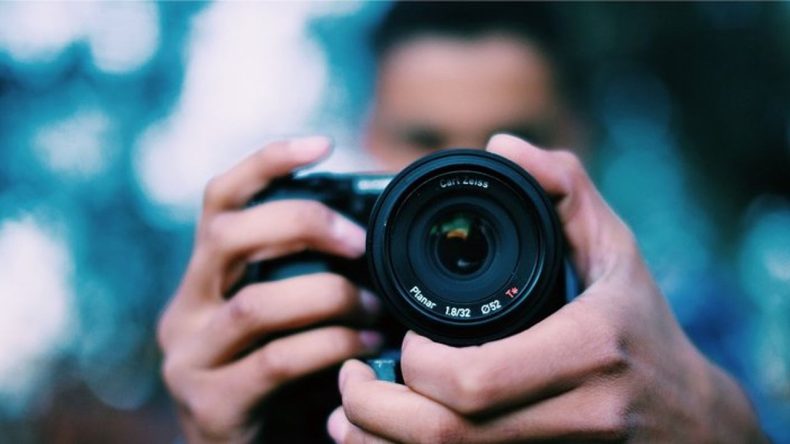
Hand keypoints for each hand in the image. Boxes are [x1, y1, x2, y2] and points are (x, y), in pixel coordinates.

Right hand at [157, 137, 381, 442]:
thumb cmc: (283, 379)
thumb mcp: (287, 319)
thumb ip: (306, 276)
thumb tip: (375, 231)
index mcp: (206, 278)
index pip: (220, 201)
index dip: (266, 163)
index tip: (320, 143)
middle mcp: (186, 309)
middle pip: (230, 236)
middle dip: (304, 224)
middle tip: (361, 243)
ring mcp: (191, 358)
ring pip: (258, 303)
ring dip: (331, 299)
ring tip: (378, 310)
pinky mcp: (211, 404)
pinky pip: (277, 360)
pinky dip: (331, 346)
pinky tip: (366, 348)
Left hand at [328, 134, 765, 442]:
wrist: (686, 421)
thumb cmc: (643, 329)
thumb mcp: (617, 250)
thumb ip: (564, 189)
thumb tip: (502, 144)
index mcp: (588, 349)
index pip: (474, 378)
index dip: (416, 365)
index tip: (400, 338)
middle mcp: (576, 413)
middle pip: (447, 433)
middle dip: (377, 410)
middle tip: (350, 376)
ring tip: (348, 413)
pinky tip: (378, 442)